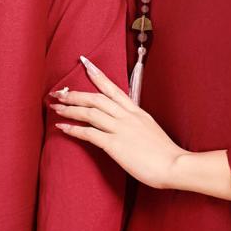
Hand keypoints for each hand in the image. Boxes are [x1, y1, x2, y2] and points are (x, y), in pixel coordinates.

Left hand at [50, 55, 183, 188]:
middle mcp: (127, 116)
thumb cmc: (165, 154)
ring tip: (55, 108)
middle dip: (75, 94)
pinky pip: (89, 133)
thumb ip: (137, 125)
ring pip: (90, 112)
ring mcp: (121, 129)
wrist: (175, 165)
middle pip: (96, 98)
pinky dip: (73, 129)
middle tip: (58, 93)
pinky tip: (62, 128)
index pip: (114, 89)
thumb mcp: (151, 131)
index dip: (98, 76)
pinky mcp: (115, 144)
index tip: (86, 65)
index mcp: (137, 112)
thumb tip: (125, 126)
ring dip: (70, 109)